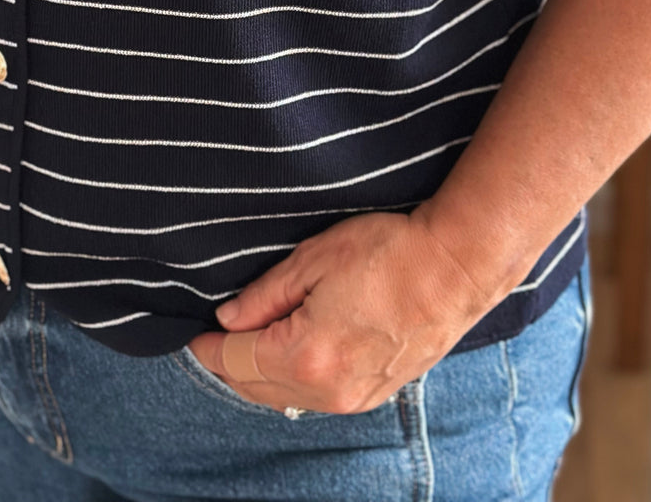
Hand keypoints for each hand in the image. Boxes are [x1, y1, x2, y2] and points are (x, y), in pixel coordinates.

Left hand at [186, 208, 499, 415]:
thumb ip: (266, 294)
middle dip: (231, 365)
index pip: (237, 362)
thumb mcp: (315, 258)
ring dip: (262, 375)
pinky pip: (318, 397)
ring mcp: (355, 398)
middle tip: (215, 338)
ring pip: (287, 396)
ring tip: (248, 343)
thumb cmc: (388, 251)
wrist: (455, 266)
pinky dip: (294, 380)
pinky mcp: (376, 393)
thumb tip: (230, 317)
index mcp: (306, 355)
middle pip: (258, 388)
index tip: (195, 335)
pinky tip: (290, 354)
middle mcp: (328, 390)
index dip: (210, 348)